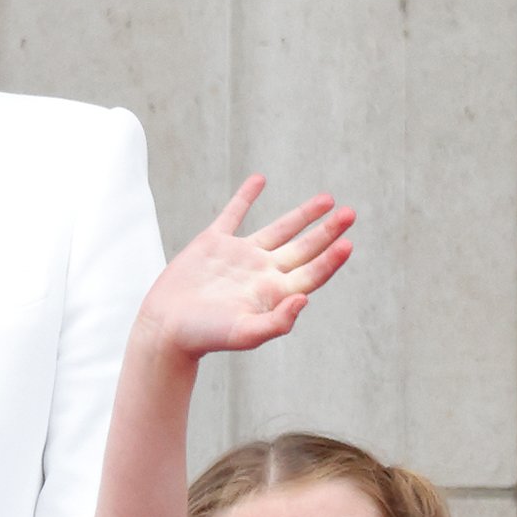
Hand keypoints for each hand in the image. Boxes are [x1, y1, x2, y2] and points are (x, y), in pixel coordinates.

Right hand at [134, 177, 355, 362]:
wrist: (165, 327)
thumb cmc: (205, 336)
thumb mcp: (244, 334)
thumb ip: (278, 322)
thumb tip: (305, 300)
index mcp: (274, 293)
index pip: (311, 273)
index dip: (331, 259)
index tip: (348, 242)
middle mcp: (262, 272)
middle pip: (304, 248)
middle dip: (327, 231)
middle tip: (350, 213)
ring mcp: (240, 256)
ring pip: (279, 229)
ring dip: (303, 214)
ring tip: (327, 199)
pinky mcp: (213, 243)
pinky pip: (234, 213)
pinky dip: (246, 196)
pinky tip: (260, 179)